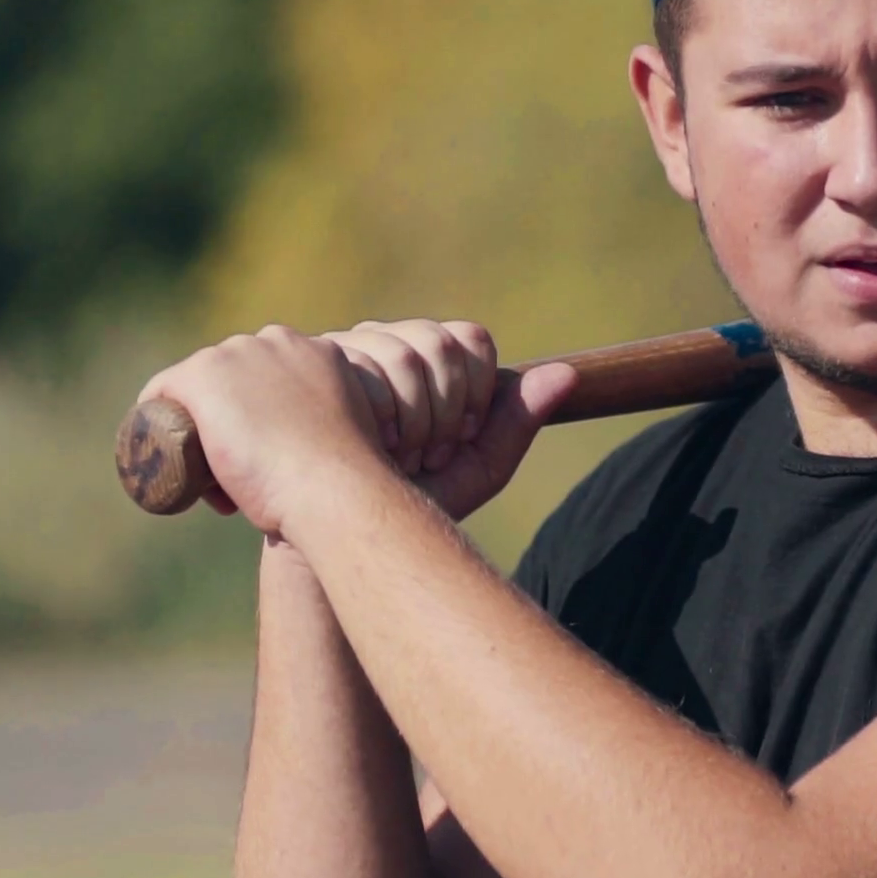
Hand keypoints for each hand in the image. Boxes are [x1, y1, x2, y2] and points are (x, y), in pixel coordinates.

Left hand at [138, 325, 387, 534]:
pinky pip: (160, 396)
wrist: (333, 485)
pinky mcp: (200, 375)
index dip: (261, 419)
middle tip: (240, 481)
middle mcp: (274, 341)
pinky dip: (155, 427)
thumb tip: (318, 456)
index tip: (268, 461)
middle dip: (230, 425)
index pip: (268, 378)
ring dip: (200, 431)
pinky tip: (161, 460)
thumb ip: (331, 427)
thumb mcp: (347, 436)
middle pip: (231, 381)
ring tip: (215, 484)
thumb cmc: (351, 480)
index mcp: (317, 351)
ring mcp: (235, 355)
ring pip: (199, 392)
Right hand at [320, 319, 574, 520]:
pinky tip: (366, 448)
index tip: (462, 437)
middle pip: (440, 340)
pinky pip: (362, 367)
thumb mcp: (473, 469)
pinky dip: (378, 415)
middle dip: (446, 408)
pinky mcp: (308, 368)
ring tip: (396, 458)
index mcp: (423, 357)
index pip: (469, 338)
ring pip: (403, 351)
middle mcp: (382, 342)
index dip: (476, 389)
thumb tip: (568, 374)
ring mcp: (341, 350)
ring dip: (413, 417)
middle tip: (429, 456)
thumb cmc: (405, 507)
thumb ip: (514, 424)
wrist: (335, 540)